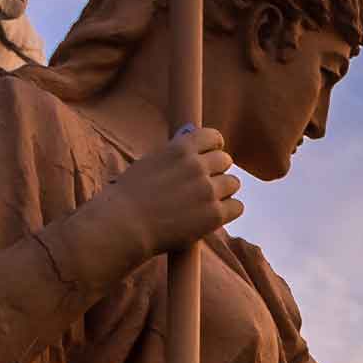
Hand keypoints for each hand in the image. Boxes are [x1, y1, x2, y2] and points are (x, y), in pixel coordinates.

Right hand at [90, 126, 242, 261]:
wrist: (125, 225)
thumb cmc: (130, 196)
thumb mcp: (151, 163)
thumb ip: (175, 156)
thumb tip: (194, 152)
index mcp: (181, 148)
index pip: (213, 137)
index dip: (214, 148)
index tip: (210, 156)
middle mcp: (197, 166)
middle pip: (225, 161)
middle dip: (217, 172)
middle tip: (203, 185)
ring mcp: (208, 190)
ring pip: (233, 183)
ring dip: (223, 192)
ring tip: (204, 202)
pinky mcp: (214, 214)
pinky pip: (237, 206)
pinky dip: (228, 211)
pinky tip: (212, 215)